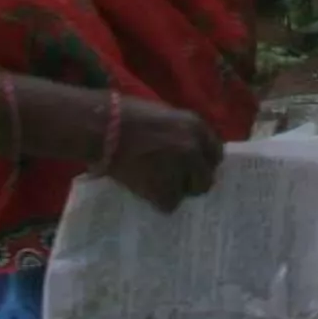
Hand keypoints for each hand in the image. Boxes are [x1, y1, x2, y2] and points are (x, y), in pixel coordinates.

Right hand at [105, 98, 223, 211]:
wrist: (102, 128)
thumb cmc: (126, 115)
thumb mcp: (164, 115)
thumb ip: (181, 132)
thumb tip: (187, 148)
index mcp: (195, 126)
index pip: (215, 152)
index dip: (203, 161)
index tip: (194, 167)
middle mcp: (194, 148)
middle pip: (207, 176)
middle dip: (194, 180)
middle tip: (177, 181)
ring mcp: (181, 170)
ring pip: (190, 191)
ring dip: (176, 191)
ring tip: (157, 185)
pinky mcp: (163, 188)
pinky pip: (170, 203)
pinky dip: (159, 201)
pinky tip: (147, 191)